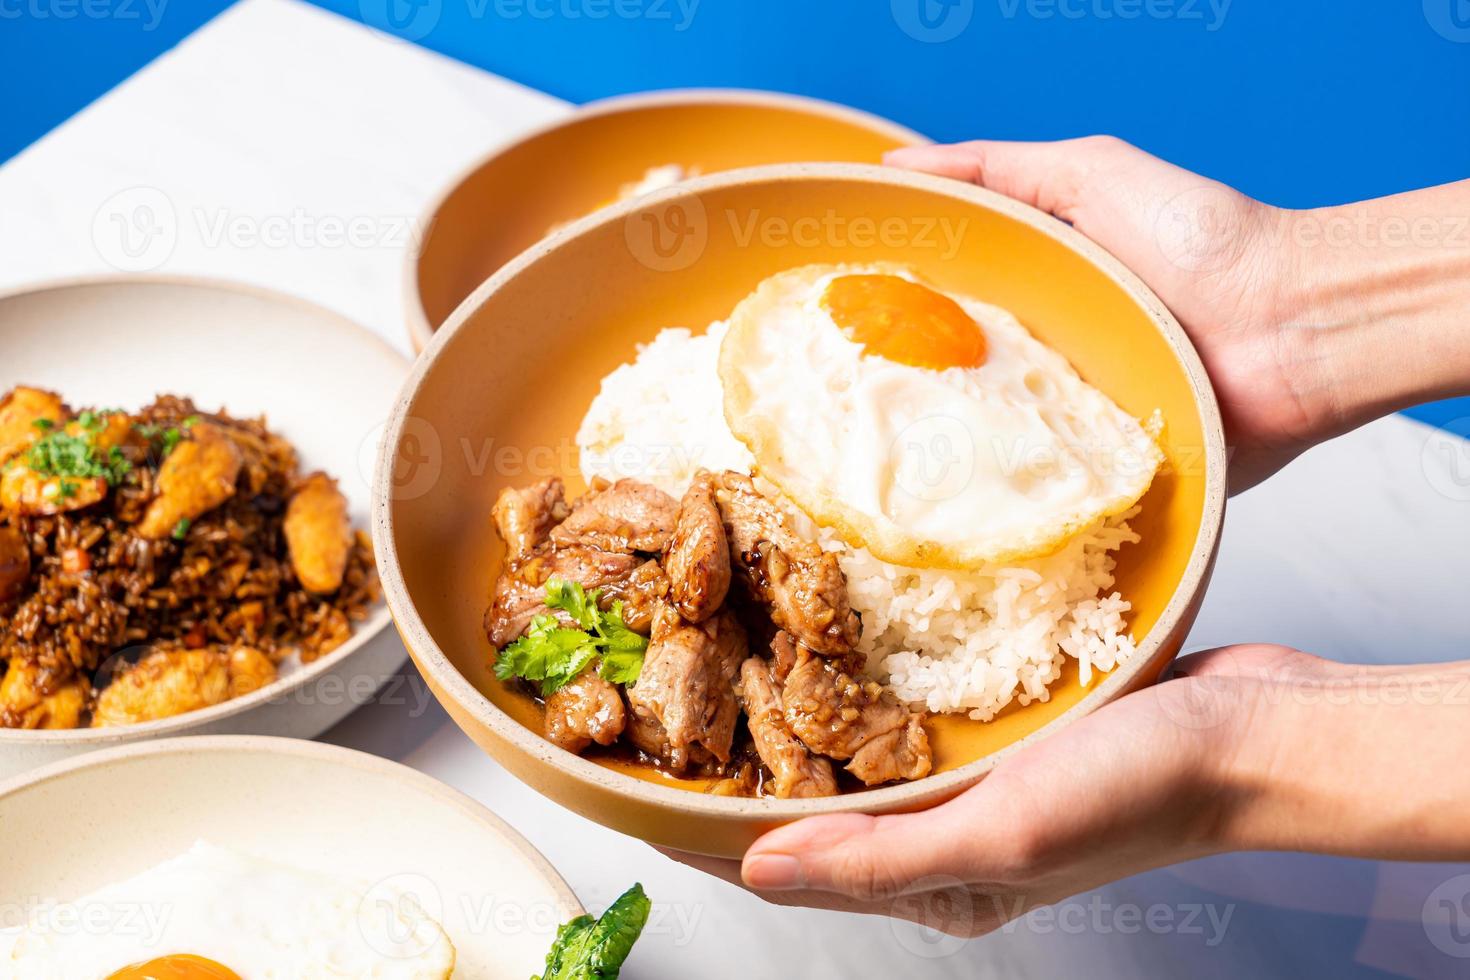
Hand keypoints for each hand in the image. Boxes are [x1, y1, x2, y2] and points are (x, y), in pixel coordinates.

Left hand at [668, 645, 1469, 935]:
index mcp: (938, 883)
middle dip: (737, 774)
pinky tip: (822, 651)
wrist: (1252, 728)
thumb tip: (758, 870)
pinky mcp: (995, 735)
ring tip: (719, 668)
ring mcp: (969, 783)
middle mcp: (944, 839)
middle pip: (812, 811)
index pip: (793, 867)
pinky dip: (852, 693)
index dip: (711, 833)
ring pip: (851, 759)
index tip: (638, 789)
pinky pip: (902, 719)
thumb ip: (880, 857)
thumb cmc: (1142, 789)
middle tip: (666, 708)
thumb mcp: (1003, 832)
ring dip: (787, 725)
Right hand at [885, 138, 1469, 492]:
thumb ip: (996, 167)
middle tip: (828, 394)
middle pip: (950, 376)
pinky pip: (1036, 490)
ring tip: (869, 452)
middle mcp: (1042, 359)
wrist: (1294, 330)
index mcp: (1035, 291)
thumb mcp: (1091, 175)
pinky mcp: (1096, 477)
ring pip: (982, 439)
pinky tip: (949, 497)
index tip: (823, 313)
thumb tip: (897, 165)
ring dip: (941, 445)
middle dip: (897, 385)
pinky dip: (1002, 494)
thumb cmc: (1202, 241)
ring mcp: (1067, 423)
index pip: (940, 303)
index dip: (885, 305)